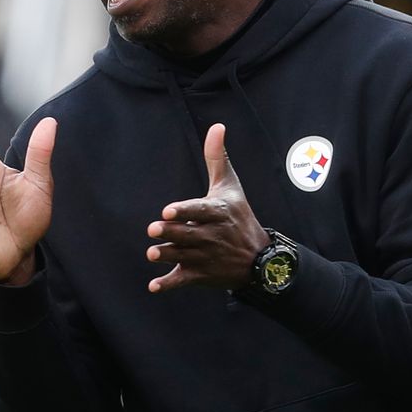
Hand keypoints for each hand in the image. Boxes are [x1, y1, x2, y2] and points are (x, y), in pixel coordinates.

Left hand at [146, 123, 268, 292]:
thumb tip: (217, 125)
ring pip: (183, 257)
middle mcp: (212, 236)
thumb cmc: (239, 216)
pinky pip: (183, 281)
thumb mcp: (231, 187)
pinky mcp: (200, 275)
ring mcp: (206, 257)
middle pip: (188, 234)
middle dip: (171, 233)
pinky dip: (168, 284)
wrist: (259, 259)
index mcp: (218, 213)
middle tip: (153, 229)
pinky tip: (154, 286)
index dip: (184, 211)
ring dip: (167, 256)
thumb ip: (217, 158)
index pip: (200, 211)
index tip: (167, 211)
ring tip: (152, 253)